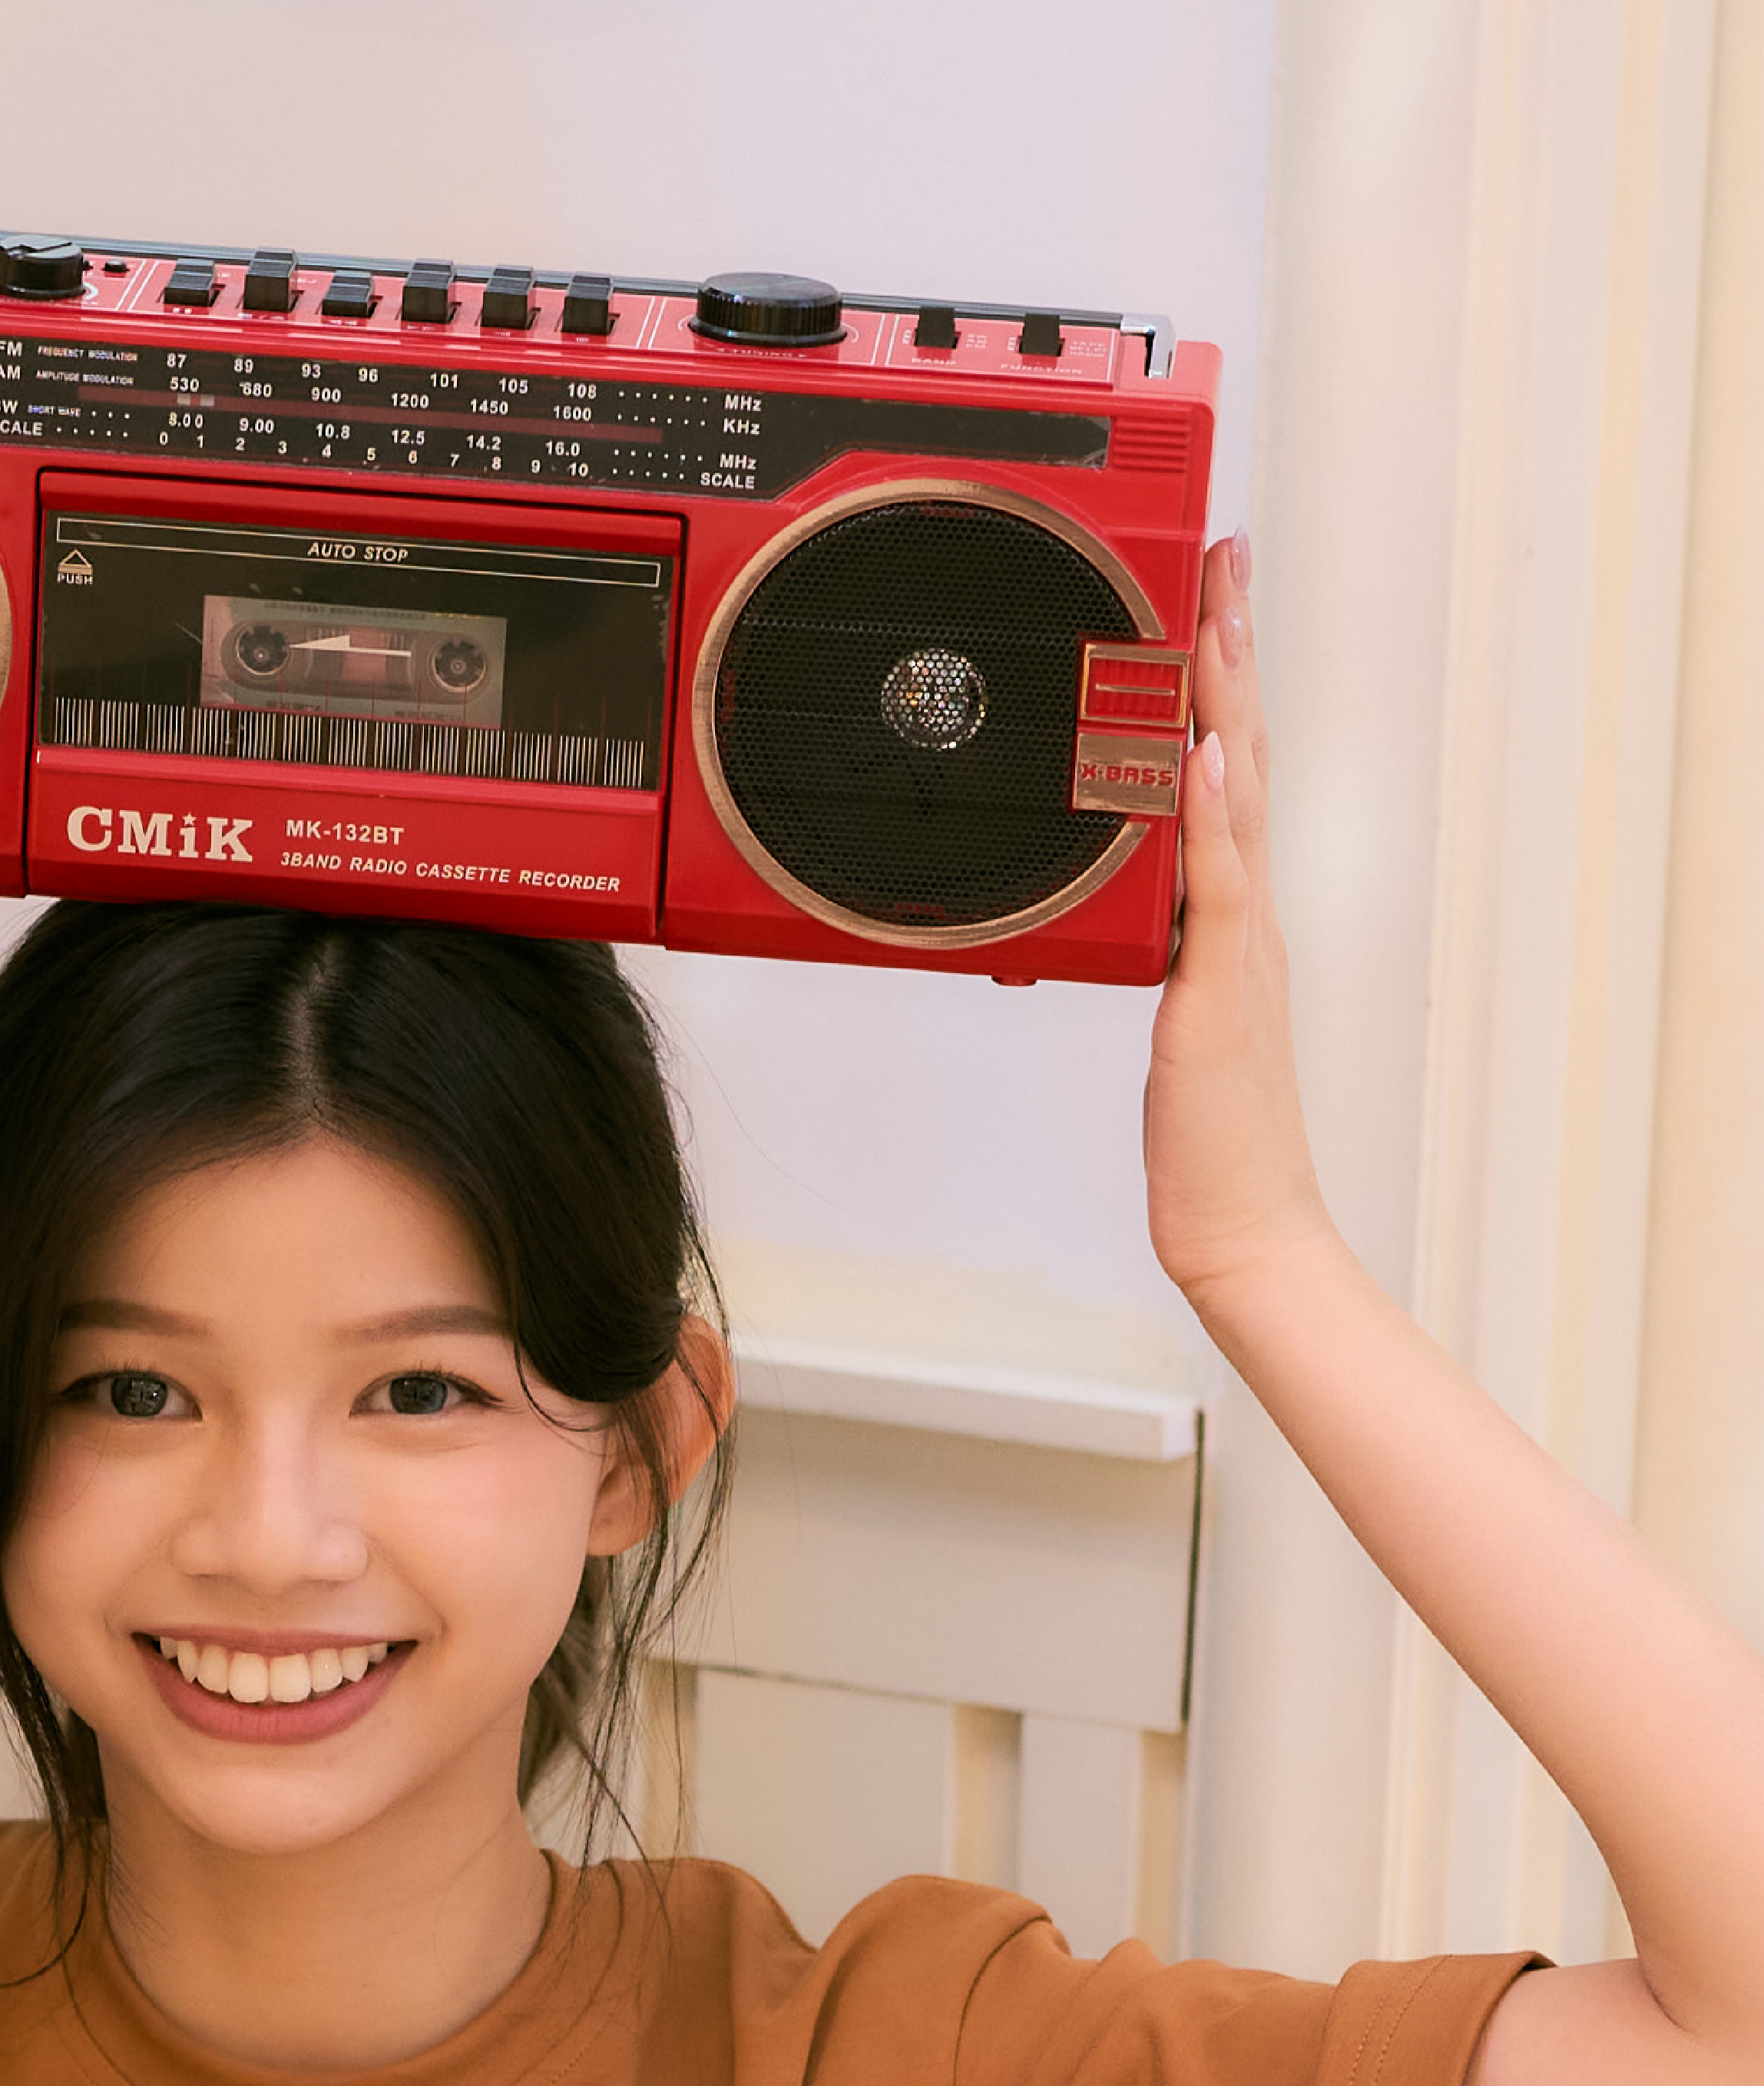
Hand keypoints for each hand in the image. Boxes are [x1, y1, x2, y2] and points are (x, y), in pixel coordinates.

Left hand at [1141, 533, 1334, 1314]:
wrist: (1244, 1225)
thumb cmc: (1209, 1136)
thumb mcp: (1178, 1014)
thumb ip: (1166, 941)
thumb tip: (1142, 884)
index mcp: (1233, 919)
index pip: (1234, 772)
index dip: (1225, 680)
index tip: (1215, 596)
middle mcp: (1247, 917)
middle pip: (1248, 754)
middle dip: (1233, 649)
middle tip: (1227, 555)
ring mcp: (1240, 949)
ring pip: (1239, 799)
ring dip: (1227, 700)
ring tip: (1217, 608)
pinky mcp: (1220, 993)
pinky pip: (1218, 889)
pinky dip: (1217, 818)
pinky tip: (1209, 754)